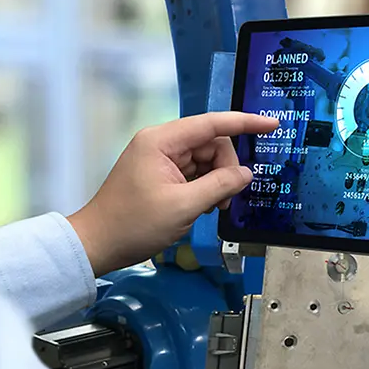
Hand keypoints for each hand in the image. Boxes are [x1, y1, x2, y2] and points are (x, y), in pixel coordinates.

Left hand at [68, 112, 278, 275]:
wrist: (96, 245)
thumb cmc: (134, 224)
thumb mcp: (184, 206)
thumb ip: (220, 185)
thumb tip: (246, 174)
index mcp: (162, 141)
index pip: (213, 124)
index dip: (246, 123)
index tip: (273, 124)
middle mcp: (161, 143)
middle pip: (211, 144)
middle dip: (226, 168)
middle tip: (225, 199)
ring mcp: (159, 158)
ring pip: (205, 160)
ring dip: (216, 181)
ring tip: (211, 208)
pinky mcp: (160, 174)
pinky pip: (194, 172)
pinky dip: (204, 187)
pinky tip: (202, 206)